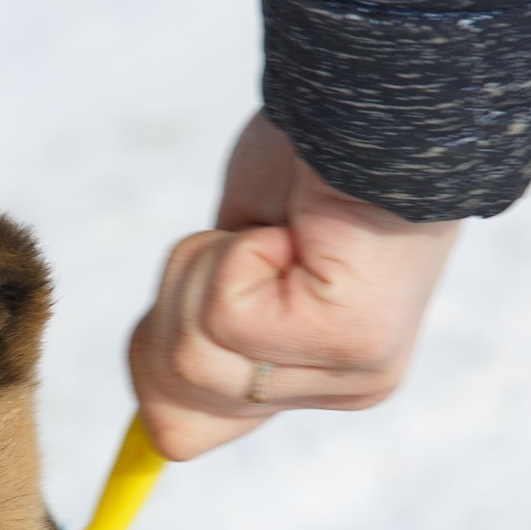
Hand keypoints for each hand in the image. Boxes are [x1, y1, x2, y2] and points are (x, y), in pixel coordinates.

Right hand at [128, 112, 460, 459]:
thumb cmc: (309, 159)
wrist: (374, 96)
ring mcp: (353, 372)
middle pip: (177, 402)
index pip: (183, 433)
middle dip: (181, 302)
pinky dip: (239, 250)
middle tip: (249, 240)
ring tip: (278, 229)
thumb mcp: (230, 261)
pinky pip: (227, 315)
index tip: (201, 278)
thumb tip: (156, 428)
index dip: (155, 356)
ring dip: (211, 269)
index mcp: (321, 376)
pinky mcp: (350, 340)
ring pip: (196, 357)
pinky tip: (298, 226)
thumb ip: (202, 334)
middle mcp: (346, 386)